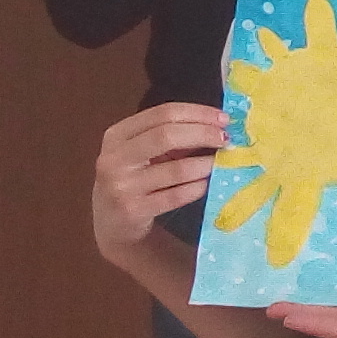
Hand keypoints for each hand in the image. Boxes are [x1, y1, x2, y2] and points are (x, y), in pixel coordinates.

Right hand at [94, 103, 228, 258]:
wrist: (110, 224)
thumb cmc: (133, 178)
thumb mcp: (140, 152)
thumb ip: (168, 136)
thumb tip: (216, 124)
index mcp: (117, 135)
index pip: (162, 113)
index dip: (197, 113)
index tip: (223, 118)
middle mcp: (114, 158)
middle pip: (167, 135)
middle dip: (203, 134)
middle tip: (226, 139)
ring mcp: (122, 186)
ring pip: (176, 169)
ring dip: (205, 164)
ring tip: (220, 162)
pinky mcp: (134, 211)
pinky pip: (176, 195)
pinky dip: (197, 187)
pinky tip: (207, 183)